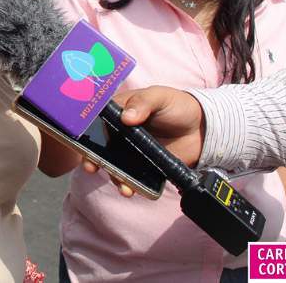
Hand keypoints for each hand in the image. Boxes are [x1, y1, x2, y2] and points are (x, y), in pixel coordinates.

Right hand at [86, 87, 204, 196]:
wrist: (202, 129)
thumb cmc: (177, 105)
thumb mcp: (160, 96)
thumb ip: (144, 102)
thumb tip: (126, 118)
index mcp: (119, 111)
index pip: (97, 119)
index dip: (87, 130)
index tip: (83, 141)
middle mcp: (120, 132)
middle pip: (100, 145)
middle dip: (92, 158)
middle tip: (91, 166)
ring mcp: (130, 151)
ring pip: (113, 164)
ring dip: (112, 175)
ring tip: (121, 185)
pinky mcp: (142, 166)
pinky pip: (131, 176)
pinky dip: (128, 184)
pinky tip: (130, 189)